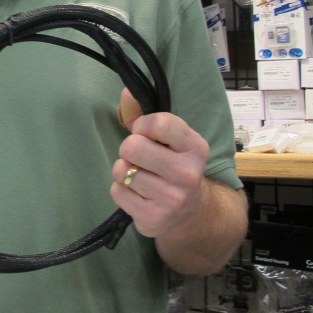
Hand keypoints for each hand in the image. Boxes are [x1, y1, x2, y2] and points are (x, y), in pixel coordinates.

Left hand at [110, 89, 208, 238]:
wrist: (192, 214)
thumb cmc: (175, 166)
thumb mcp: (172, 141)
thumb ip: (147, 115)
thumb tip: (125, 93)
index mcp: (195, 147)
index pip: (161, 123)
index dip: (143, 124)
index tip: (143, 131)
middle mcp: (187, 173)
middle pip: (133, 146)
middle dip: (129, 149)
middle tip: (139, 157)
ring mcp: (171, 198)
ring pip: (121, 170)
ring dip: (124, 170)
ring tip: (139, 176)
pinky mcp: (153, 218)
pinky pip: (117, 192)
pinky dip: (122, 190)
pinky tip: (137, 193)